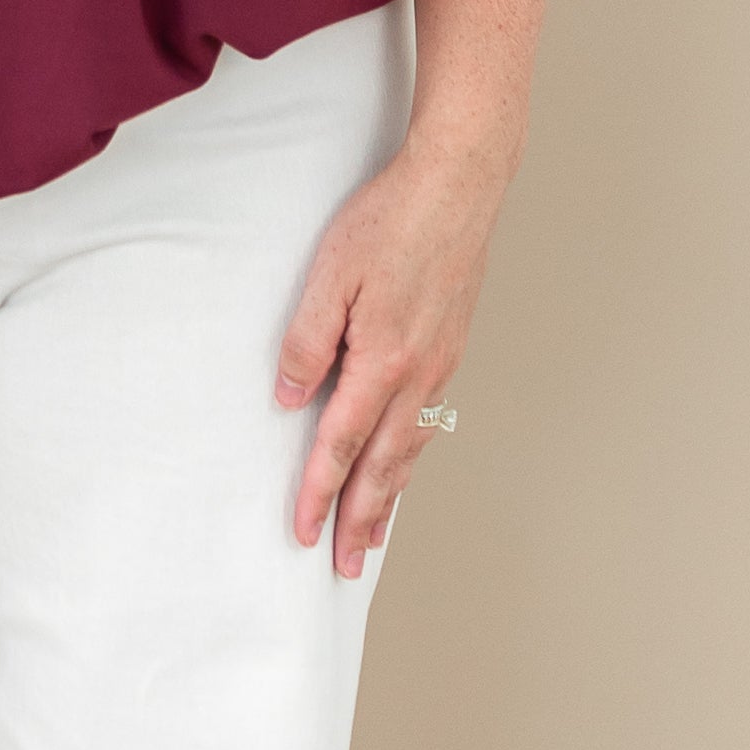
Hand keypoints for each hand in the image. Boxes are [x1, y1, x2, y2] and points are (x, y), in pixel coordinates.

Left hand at [274, 132, 502, 576]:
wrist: (460, 184)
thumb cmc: (392, 219)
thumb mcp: (331, 274)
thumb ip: (306, 340)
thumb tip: (290, 398)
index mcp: (383, 360)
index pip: (341, 444)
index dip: (319, 493)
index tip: (303, 532)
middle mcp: (418, 374)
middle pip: (384, 466)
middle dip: (361, 520)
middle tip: (344, 565)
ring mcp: (441, 364)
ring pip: (411, 449)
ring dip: (389, 497)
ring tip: (374, 535)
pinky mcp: (451, 347)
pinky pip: (428, 422)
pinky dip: (412, 457)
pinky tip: (404, 463)